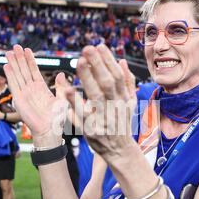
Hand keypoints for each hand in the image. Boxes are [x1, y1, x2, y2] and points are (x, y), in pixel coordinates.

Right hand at [3, 45, 66, 146]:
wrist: (50, 131)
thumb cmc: (57, 118)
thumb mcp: (62, 99)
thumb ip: (60, 86)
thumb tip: (61, 74)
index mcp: (41, 88)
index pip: (34, 71)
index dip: (30, 60)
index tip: (27, 49)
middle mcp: (32, 89)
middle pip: (24, 70)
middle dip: (20, 58)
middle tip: (16, 46)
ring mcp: (25, 94)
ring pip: (18, 75)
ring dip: (13, 63)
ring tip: (9, 52)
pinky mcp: (19, 100)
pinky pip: (14, 85)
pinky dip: (10, 75)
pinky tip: (7, 65)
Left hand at [63, 44, 136, 160]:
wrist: (120, 151)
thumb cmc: (122, 124)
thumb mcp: (130, 103)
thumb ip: (128, 82)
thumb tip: (122, 61)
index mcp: (124, 99)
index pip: (118, 76)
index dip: (109, 61)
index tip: (99, 46)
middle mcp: (115, 108)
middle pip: (108, 83)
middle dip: (98, 64)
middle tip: (87, 48)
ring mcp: (104, 119)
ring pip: (96, 96)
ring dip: (88, 78)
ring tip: (79, 61)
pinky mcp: (91, 130)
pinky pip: (82, 115)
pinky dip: (75, 102)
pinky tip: (67, 88)